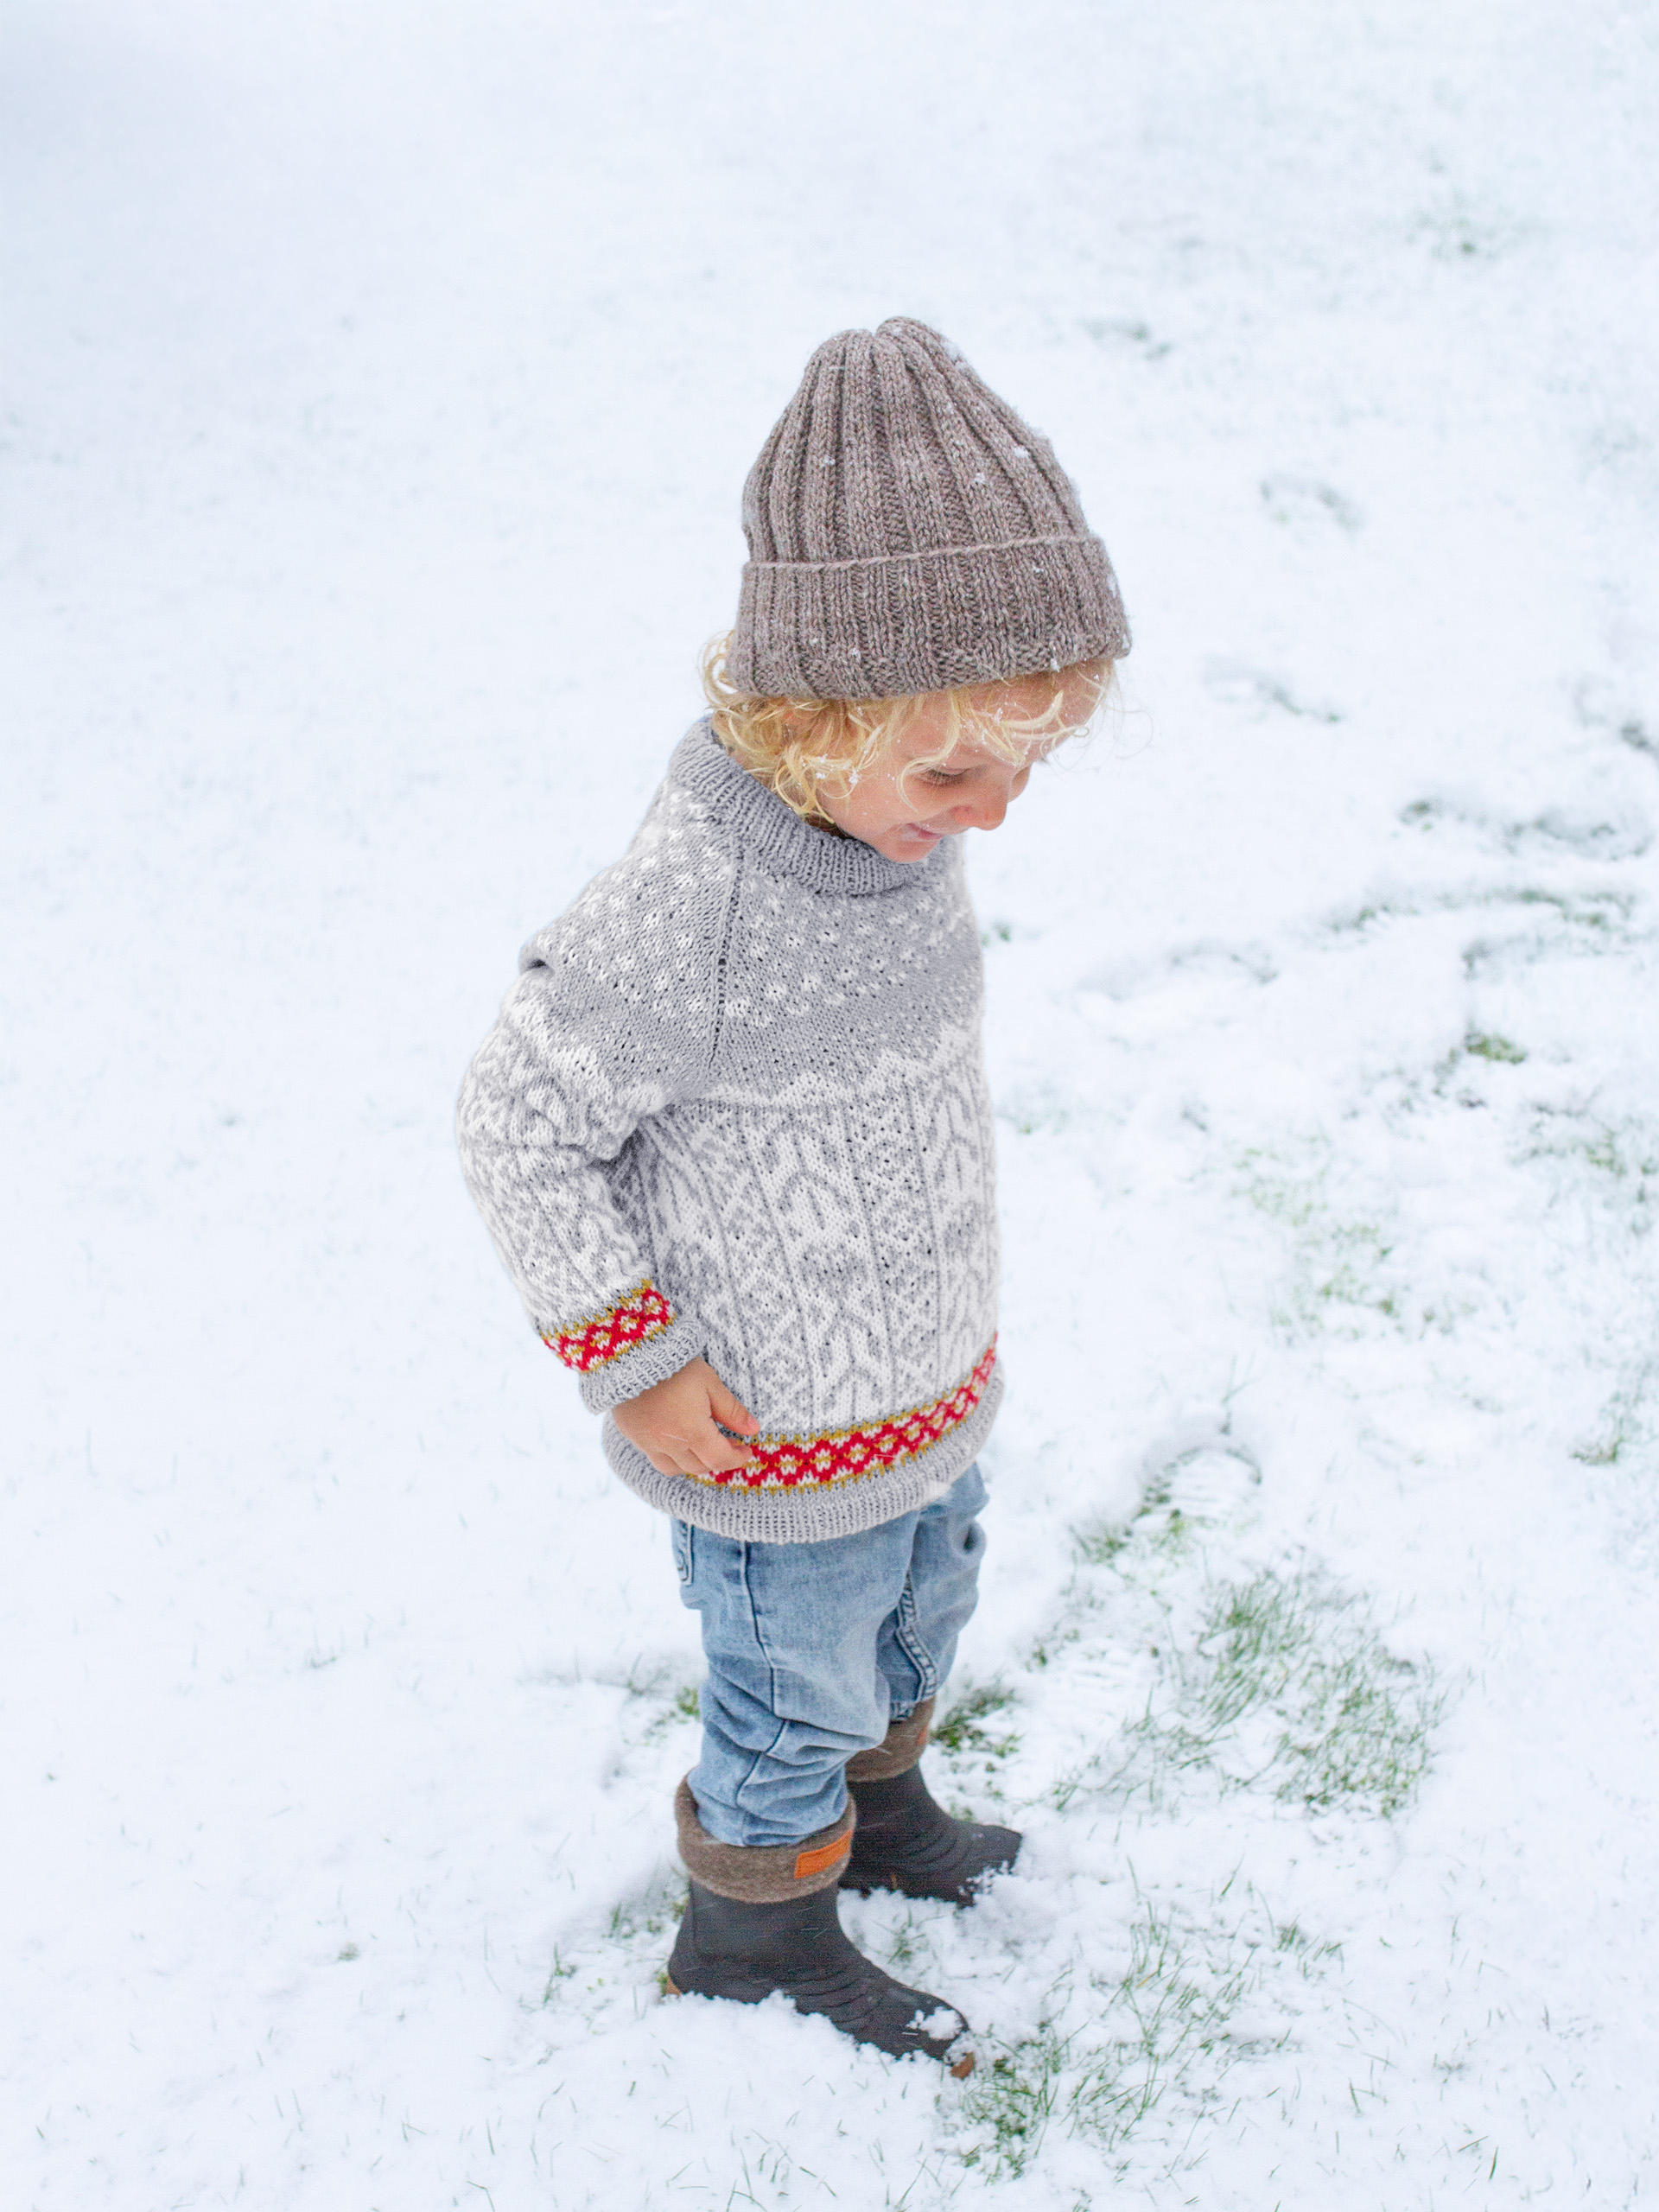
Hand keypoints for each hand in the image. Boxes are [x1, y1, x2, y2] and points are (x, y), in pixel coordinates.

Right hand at [610, 1357, 760, 1476]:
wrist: (632, 1357)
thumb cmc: (675, 1367)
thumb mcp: (710, 1383)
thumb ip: (731, 1410)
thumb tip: (753, 1429)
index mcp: (693, 1433)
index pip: (720, 1460)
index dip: (737, 1458)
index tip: (746, 1450)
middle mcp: (670, 1444)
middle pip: (698, 1467)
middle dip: (716, 1460)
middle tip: (728, 1444)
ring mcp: (648, 1442)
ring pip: (674, 1468)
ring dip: (692, 1463)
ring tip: (702, 1446)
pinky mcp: (632, 1435)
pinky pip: (653, 1457)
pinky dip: (670, 1456)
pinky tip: (675, 1440)